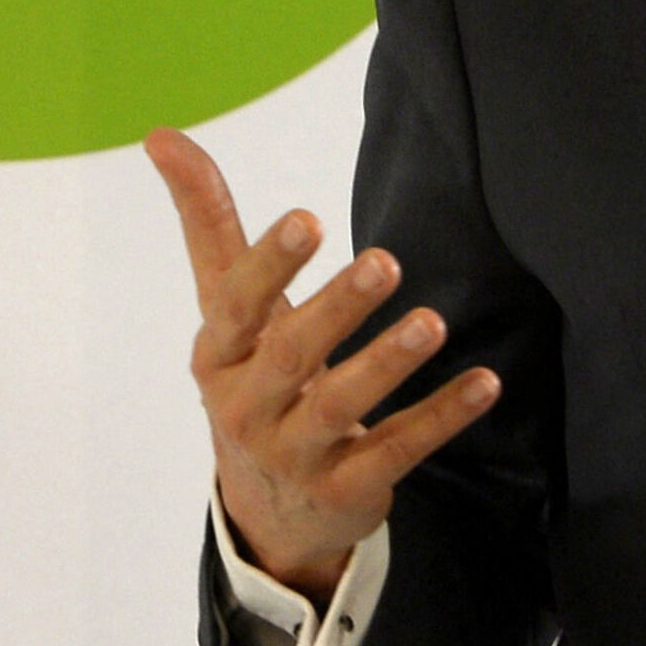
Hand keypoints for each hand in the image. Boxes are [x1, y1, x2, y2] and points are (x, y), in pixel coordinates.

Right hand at [145, 126, 502, 601]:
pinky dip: (441, 417)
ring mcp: (295, 454)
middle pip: (290, 355)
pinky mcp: (346, 490)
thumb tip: (162, 135)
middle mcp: (248, 407)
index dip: (270, 262)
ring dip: (388, 362)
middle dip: (336, 308)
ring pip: (343, 407)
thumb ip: (206, 222)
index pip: (236, 303)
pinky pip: (397, 450)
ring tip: (432, 323)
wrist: (267, 510)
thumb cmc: (250, 379)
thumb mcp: (224, 310)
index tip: (307, 218)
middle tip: (386, 261)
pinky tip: (484, 383)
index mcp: (218, 354)